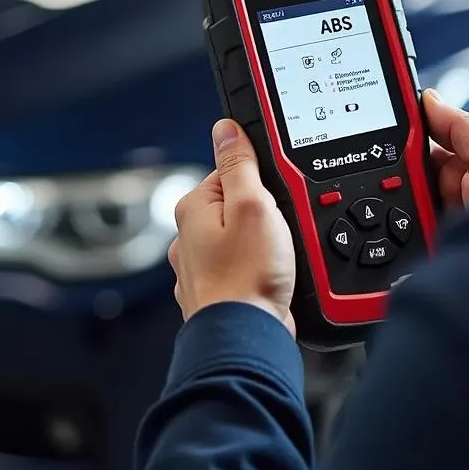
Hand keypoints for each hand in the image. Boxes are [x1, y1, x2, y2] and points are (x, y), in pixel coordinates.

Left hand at [170, 120, 296, 337]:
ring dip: (263, 248)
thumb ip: (240, 165)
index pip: (230, 173)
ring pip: (241, 242)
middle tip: (279, 232)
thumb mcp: (252, 205)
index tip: (276, 197)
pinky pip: (244, 270)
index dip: (262, 182)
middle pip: (237, 207)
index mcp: (193, 208)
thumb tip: (226, 130)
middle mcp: (188, 238)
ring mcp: (201, 268)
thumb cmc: (246, 278)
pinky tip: (272, 281)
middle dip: (264, 217)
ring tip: (277, 261)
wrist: (244, 339)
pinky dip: (259, 274)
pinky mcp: (218, 293)